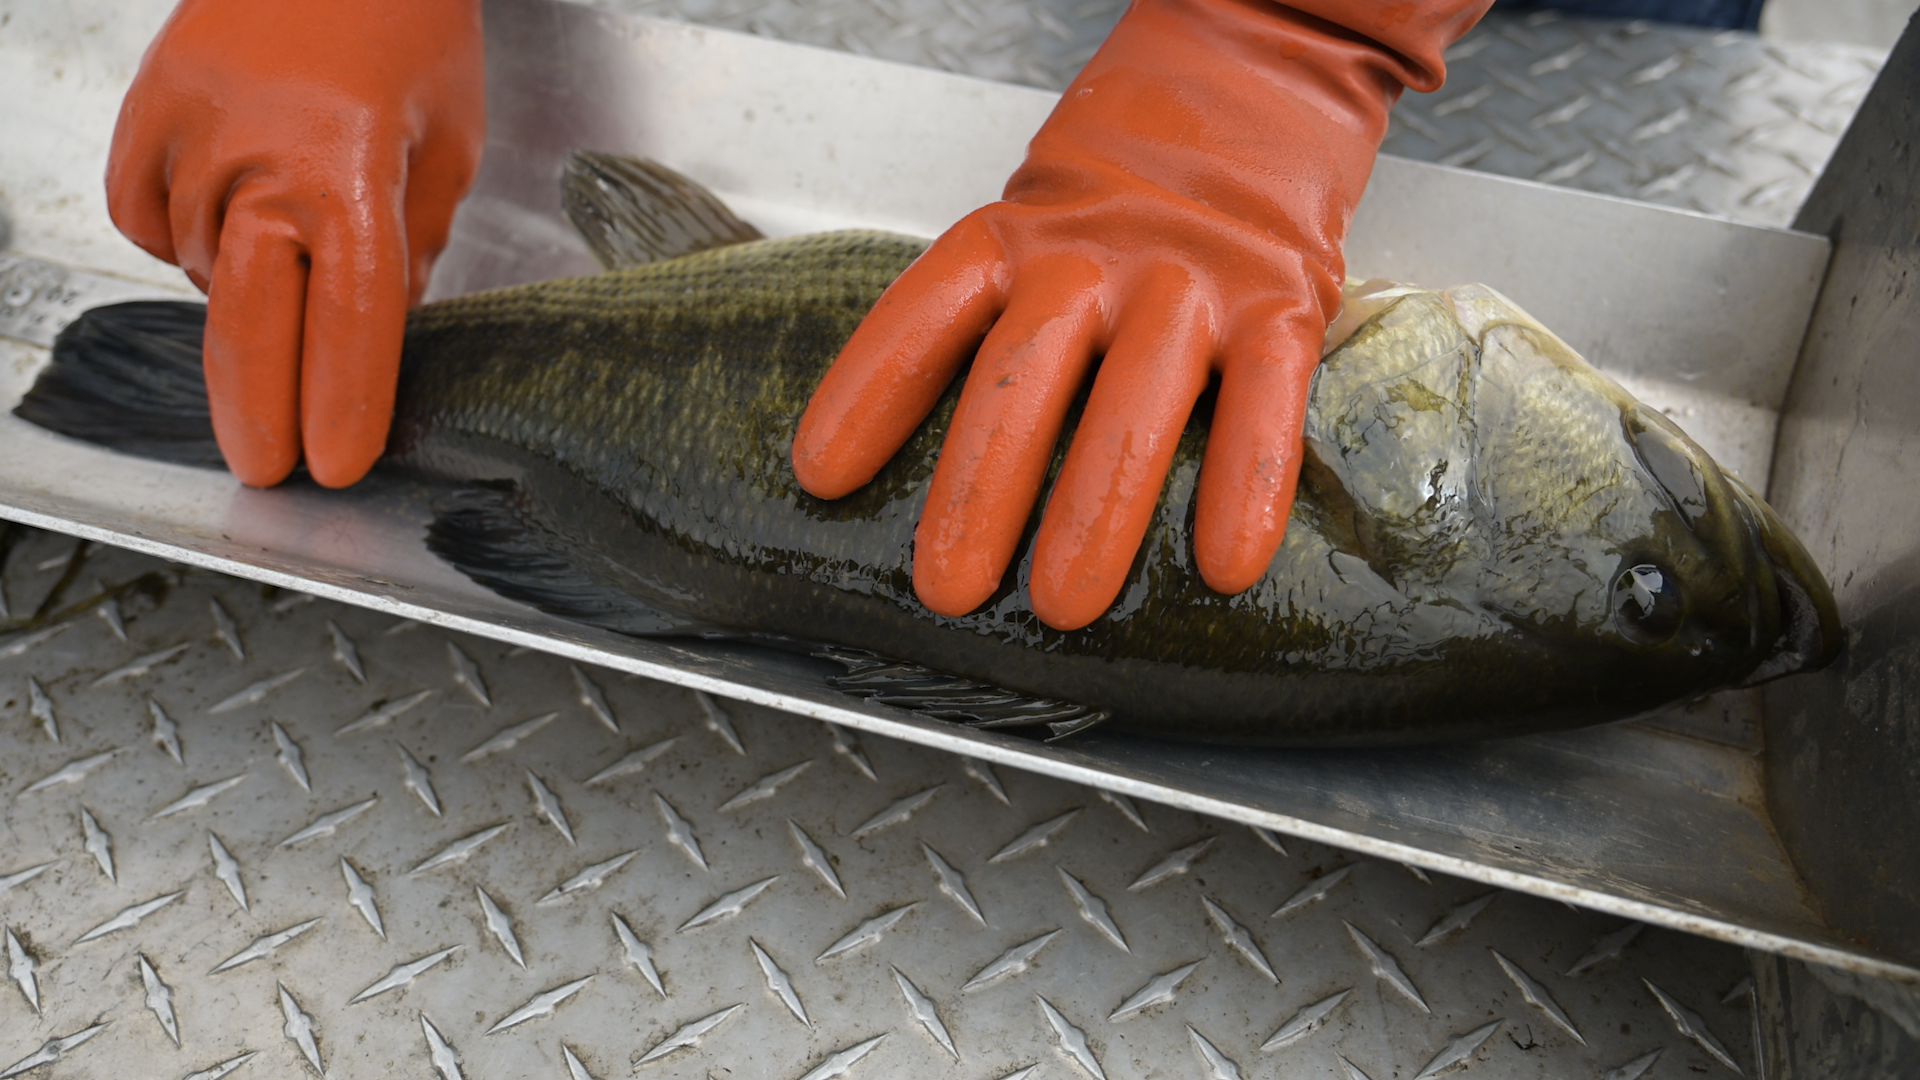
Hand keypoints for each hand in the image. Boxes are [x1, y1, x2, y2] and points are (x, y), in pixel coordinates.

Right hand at [106, 0, 484, 486]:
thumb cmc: (405, 23)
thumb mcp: (449, 146)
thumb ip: (410, 246)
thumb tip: (378, 327)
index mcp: (349, 171)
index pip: (347, 321)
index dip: (342, 402)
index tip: (338, 462)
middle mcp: (255, 160)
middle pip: (248, 324)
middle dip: (258, 410)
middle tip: (269, 470)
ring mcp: (186, 139)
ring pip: (206, 274)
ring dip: (247, 298)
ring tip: (291, 245)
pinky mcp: (140, 120)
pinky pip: (151, 223)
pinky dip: (186, 240)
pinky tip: (232, 215)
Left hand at [794, 0, 1488, 629]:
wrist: (1261, 68)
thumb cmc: (1131, 174)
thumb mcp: (1037, 216)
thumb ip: (997, 309)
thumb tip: (931, 442)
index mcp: (1018, 236)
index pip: (926, 313)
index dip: (870, 393)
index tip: (821, 476)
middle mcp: (1094, 258)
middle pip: (1021, 379)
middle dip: (979, 492)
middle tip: (947, 587)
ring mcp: (1188, 282)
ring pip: (1134, 407)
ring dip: (1096, 513)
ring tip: (1062, 604)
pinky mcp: (1282, 301)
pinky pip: (1263, 404)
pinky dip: (1245, 487)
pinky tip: (1225, 565)